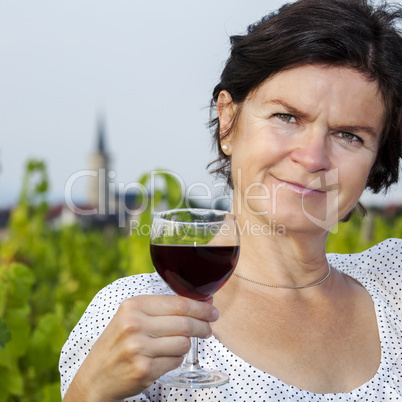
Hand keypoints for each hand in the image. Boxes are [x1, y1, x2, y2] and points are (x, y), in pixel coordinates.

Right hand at [63, 295, 218, 401]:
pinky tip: (164, 358)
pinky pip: (176, 361)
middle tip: (208, 329)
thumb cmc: (117, 343)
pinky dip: (176, 360)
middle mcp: (135, 324)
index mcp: (133, 306)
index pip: (178, 303)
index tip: (211, 310)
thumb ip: (161, 309)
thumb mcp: (131, 317)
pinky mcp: (144, 369)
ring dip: (186, 345)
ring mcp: (139, 348)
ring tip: (178, 345)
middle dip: (203, 326)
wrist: (95, 377)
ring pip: (184, 343)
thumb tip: (201, 302)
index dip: (200, 307)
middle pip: (185, 323)